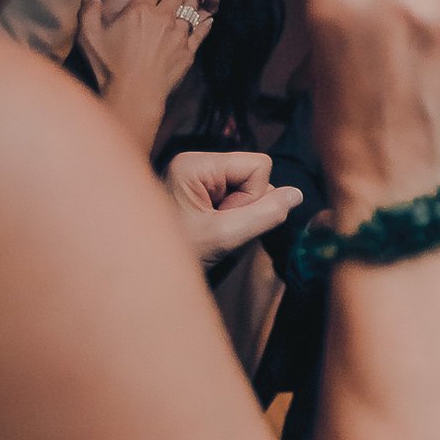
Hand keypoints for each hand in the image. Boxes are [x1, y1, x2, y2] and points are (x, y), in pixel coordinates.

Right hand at [78, 0, 211, 102]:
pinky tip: (210, 18)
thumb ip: (88, 10)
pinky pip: (200, 33)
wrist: (133, 95)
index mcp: (138, 11)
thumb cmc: (108, 66)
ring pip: (192, 8)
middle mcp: (162, 19)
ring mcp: (178, 36)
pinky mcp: (187, 53)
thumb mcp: (89, 36)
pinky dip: (205, 23)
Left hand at [165, 150, 302, 265]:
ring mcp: (197, 178)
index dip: (254, 196)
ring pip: (248, 189)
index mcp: (195, 164)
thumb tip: (297, 194)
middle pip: (253, 176)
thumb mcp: (223, 237)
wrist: (143, 276)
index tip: (226, 219)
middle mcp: (196, 164)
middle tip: (216, 229)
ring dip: (239, 216)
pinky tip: (211, 231)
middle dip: (245, 207)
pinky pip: (236, 198)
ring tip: (212, 233)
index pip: (257, 165)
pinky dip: (232, 219)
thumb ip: (264, 215)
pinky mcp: (200, 192)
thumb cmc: (175, 256)